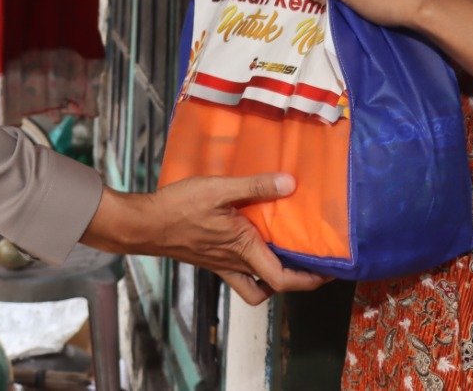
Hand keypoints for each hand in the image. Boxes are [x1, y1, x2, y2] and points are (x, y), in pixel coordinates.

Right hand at [82, 173, 328, 304]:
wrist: (143, 224)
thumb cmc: (178, 208)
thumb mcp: (219, 190)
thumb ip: (254, 186)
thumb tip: (290, 184)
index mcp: (243, 249)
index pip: (283, 280)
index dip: (310, 280)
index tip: (330, 270)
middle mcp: (234, 263)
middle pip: (272, 287)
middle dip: (296, 280)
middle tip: (313, 264)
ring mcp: (219, 264)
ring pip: (253, 284)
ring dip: (272, 277)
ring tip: (285, 254)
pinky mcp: (208, 258)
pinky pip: (235, 271)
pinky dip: (249, 263)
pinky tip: (249, 239)